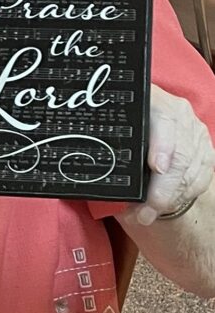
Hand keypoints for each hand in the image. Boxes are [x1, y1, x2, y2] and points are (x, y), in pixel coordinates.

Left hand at [119, 84, 214, 226]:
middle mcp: (176, 110)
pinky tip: (166, 205)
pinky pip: (202, 175)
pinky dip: (183, 194)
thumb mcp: (111, 128)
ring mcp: (193, 128)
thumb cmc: (116, 127)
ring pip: (192, 168)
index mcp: (149, 98)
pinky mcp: (204, 145)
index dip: (162, 145)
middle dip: (163, 188)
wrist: (139, 119)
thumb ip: (111, 146)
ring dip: (171, 197)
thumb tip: (107, 184)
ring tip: (147, 214)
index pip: (163, 119)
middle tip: (145, 211)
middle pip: (180, 152)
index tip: (156, 168)